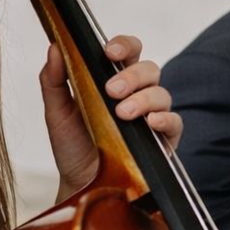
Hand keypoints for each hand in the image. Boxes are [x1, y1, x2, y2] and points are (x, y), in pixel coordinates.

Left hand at [41, 34, 182, 201]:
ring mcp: (152, 115)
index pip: (128, 52)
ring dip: (144, 99)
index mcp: (113, 79)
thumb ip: (54, 80)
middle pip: (149, 68)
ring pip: (162, 93)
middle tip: (112, 90)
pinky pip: (175, 122)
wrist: (80, 184)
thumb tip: (54, 48)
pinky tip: (150, 123)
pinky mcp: (164, 139)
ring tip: (123, 114)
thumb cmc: (72, 145)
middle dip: (132, 76)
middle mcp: (137, 94)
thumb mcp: (56, 112)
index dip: (123, 45)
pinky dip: (165, 119)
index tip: (108, 52)